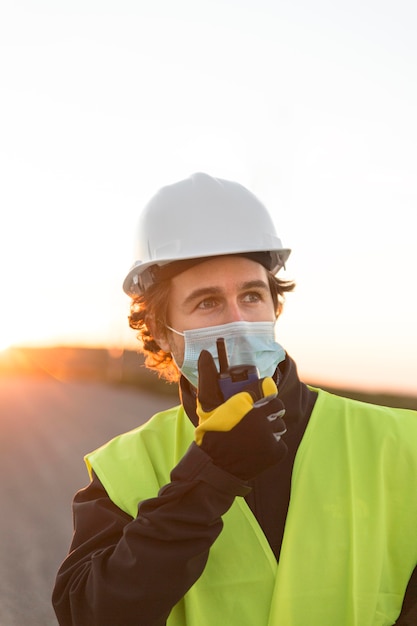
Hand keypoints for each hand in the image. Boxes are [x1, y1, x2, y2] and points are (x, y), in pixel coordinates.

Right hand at [195, 350, 286, 479]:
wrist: (214, 468)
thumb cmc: (210, 433)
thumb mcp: (206, 404)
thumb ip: (208, 378)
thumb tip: (206, 353)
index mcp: (244, 402)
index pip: (267, 387)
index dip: (262, 392)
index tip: (253, 400)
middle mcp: (260, 417)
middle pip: (276, 405)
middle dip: (267, 410)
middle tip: (253, 420)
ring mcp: (270, 435)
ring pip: (279, 424)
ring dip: (269, 428)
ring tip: (252, 436)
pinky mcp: (277, 451)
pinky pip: (280, 442)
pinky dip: (271, 445)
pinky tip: (256, 449)